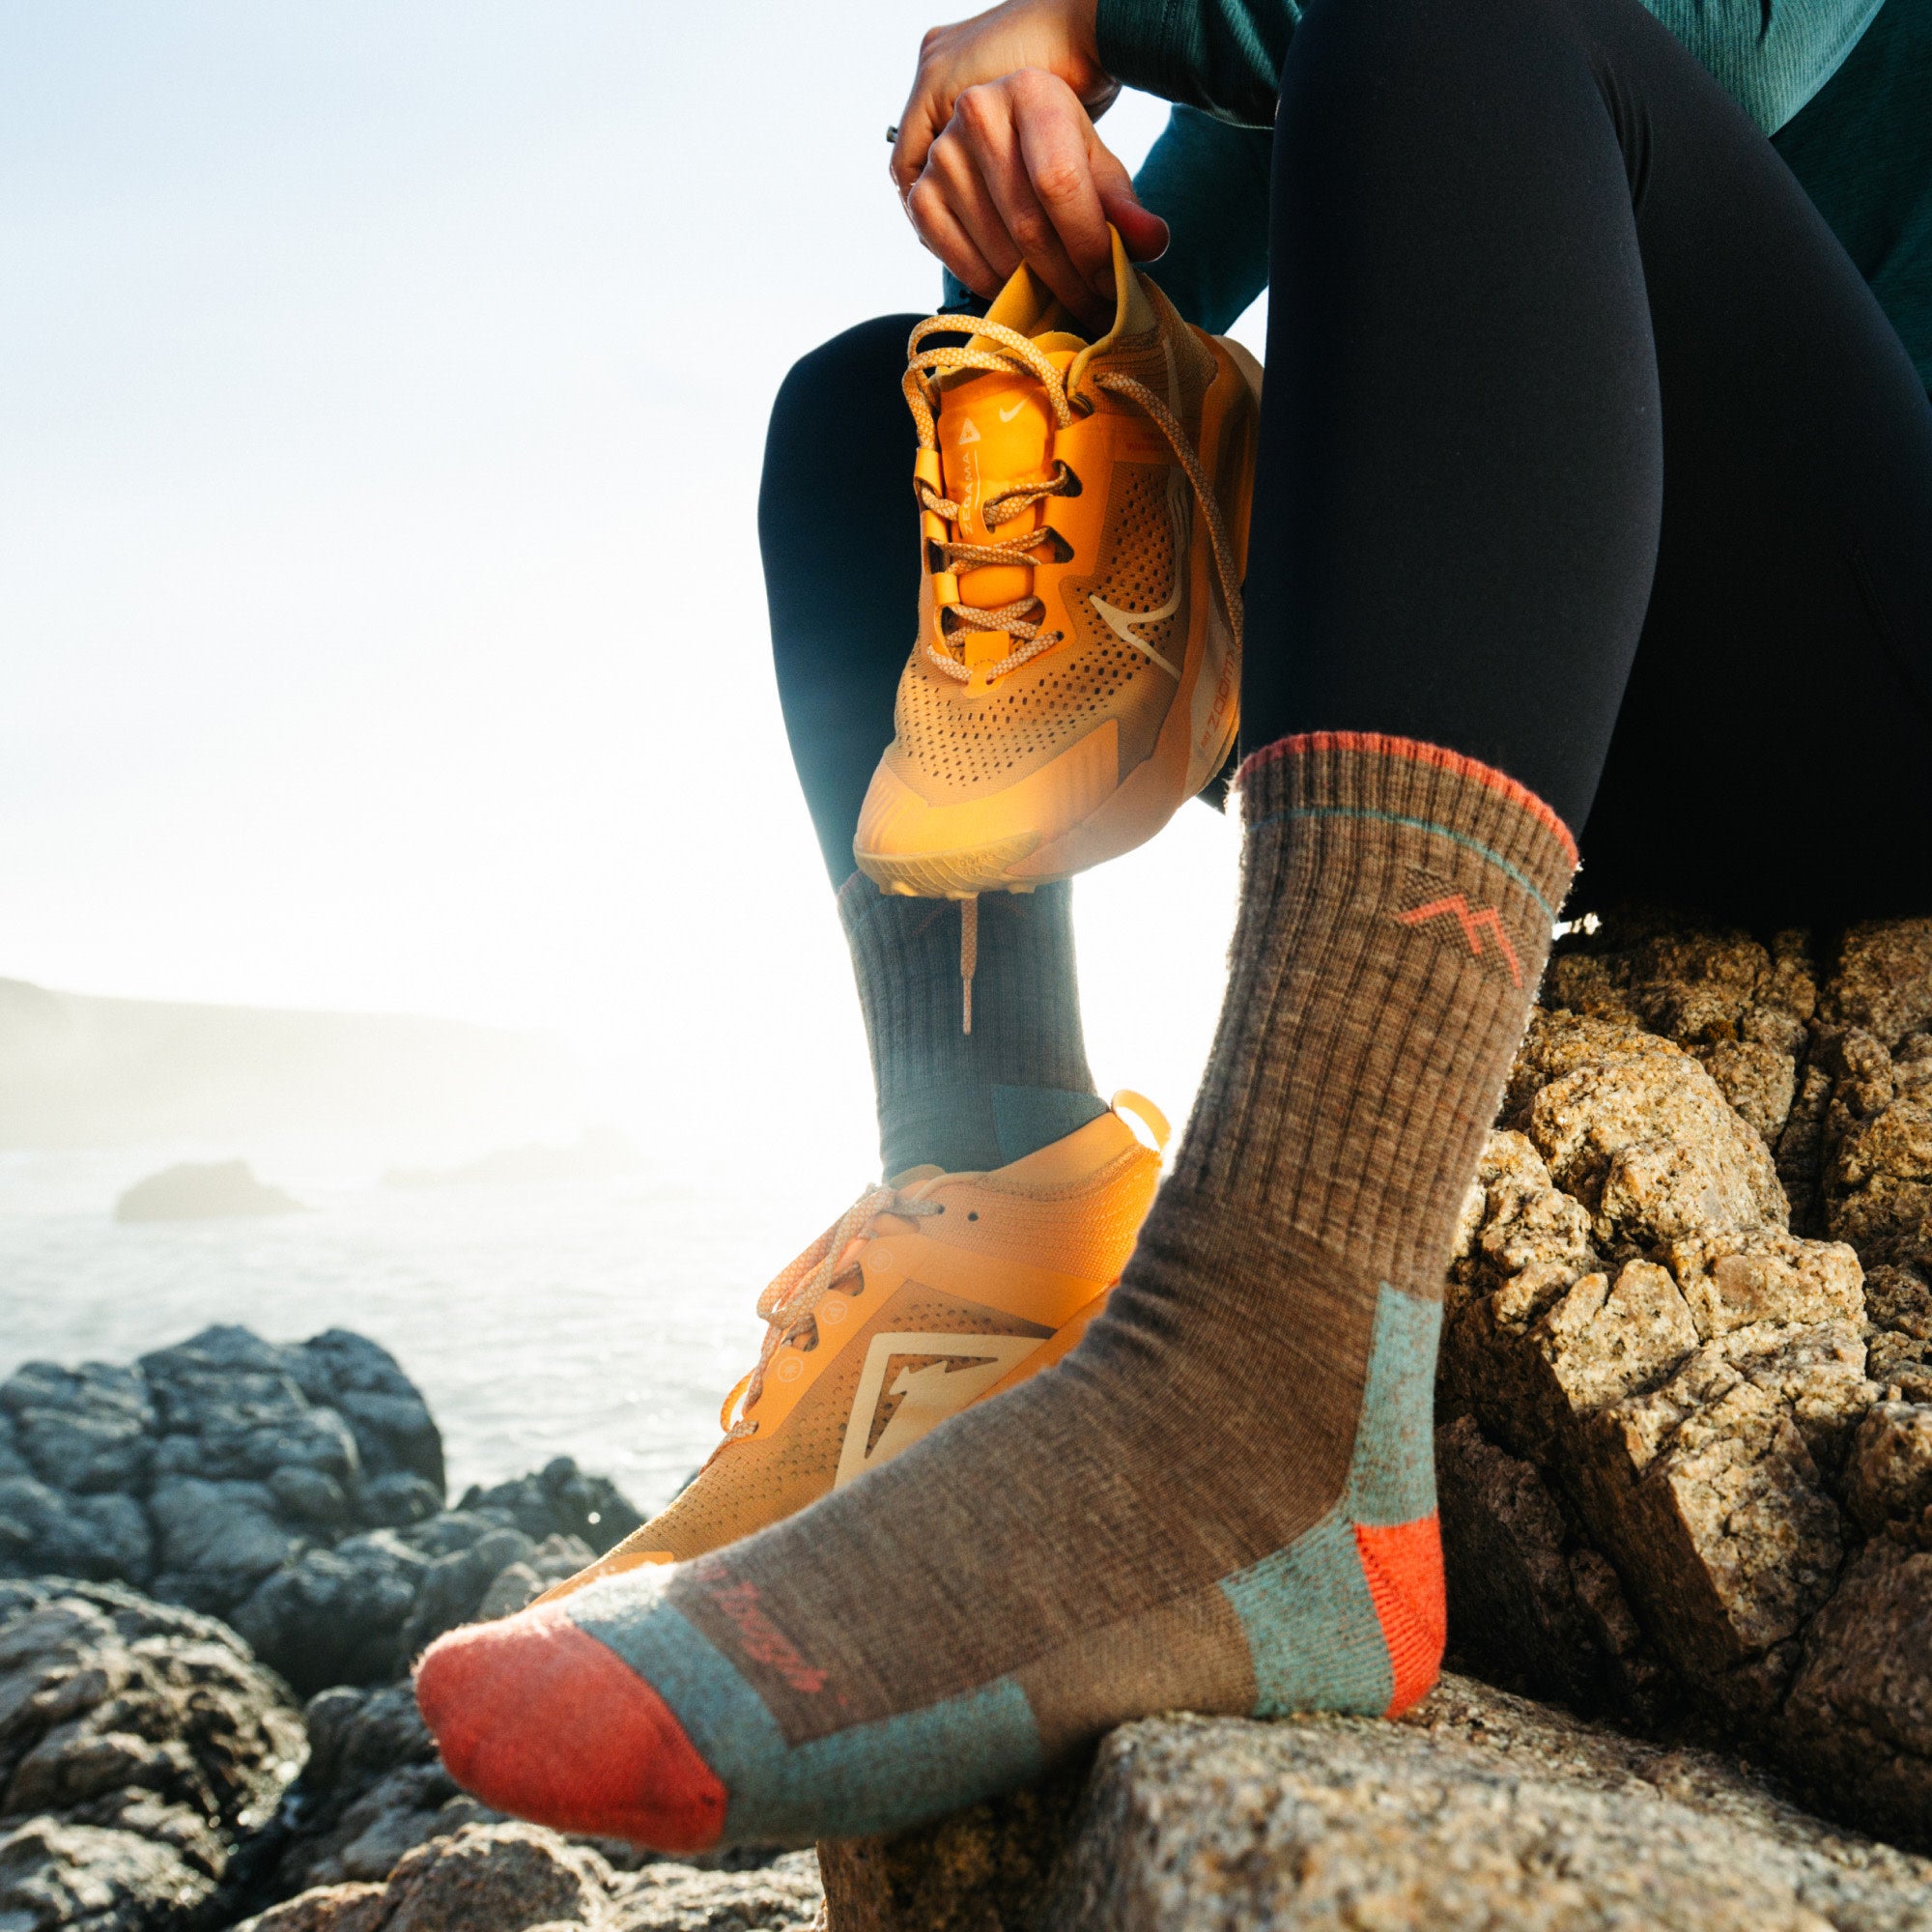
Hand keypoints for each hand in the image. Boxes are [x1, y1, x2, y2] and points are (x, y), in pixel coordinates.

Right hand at [891, 0, 1167, 327]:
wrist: (1007, 139)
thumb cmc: (1060, 153)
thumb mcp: (1097, 168)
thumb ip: (1125, 207)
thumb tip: (1153, 243)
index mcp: (1031, 91)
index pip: (1061, 184)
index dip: (1090, 244)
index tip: (1113, 286)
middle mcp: (977, 112)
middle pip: (1029, 224)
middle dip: (1069, 280)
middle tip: (1095, 312)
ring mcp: (942, 155)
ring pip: (998, 250)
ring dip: (1036, 292)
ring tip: (1065, 304)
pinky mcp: (920, 195)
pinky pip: (960, 261)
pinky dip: (995, 288)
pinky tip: (1021, 291)